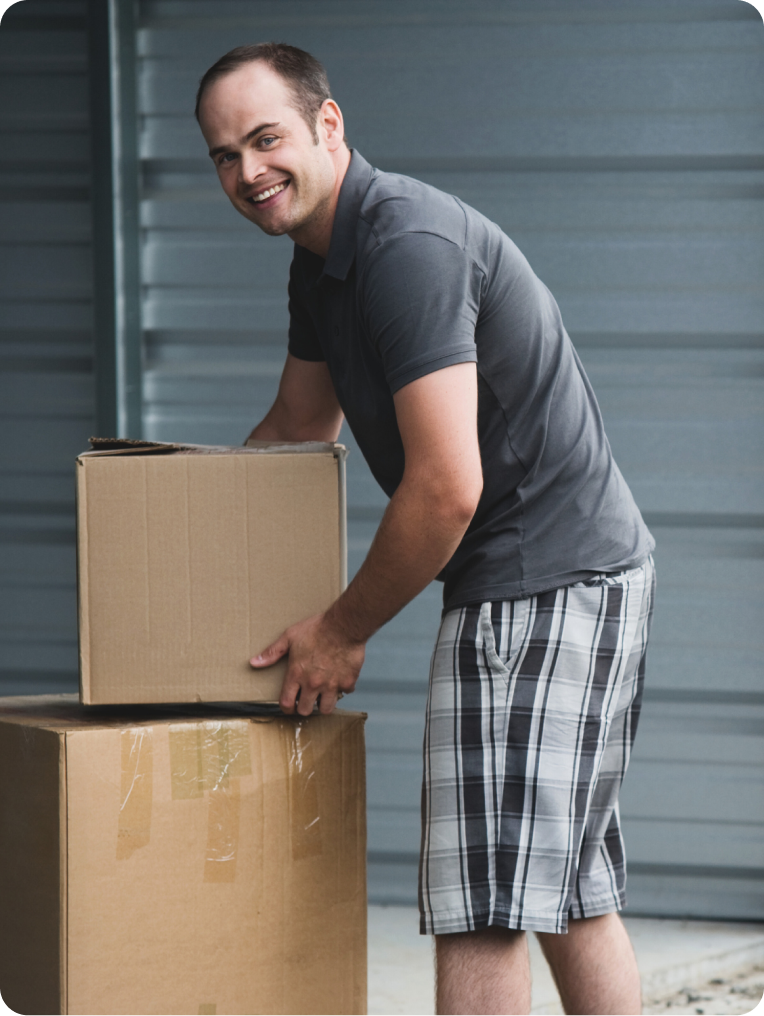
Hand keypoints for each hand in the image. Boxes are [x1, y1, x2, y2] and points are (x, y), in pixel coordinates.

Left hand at [249, 612, 364, 715]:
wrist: (343, 625)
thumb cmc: (317, 628)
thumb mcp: (290, 637)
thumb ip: (272, 652)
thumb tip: (254, 662)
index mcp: (297, 674)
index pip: (286, 703)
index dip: (287, 709)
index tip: (290, 707)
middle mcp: (313, 683)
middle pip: (305, 710)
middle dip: (304, 707)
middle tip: (307, 699)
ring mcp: (331, 684)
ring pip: (326, 709)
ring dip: (324, 703)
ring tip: (323, 695)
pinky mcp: (347, 681)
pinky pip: (345, 693)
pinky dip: (343, 688)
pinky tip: (340, 679)